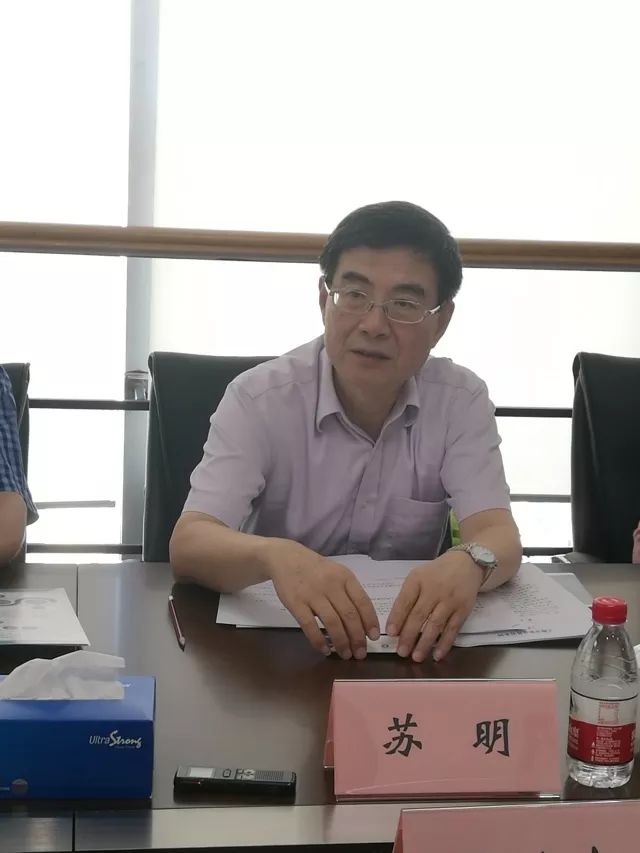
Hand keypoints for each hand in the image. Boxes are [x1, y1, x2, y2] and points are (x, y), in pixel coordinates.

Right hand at [264, 540, 379, 658]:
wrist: (286, 559)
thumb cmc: (316, 570)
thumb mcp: (337, 573)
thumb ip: (349, 593)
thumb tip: (363, 623)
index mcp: (345, 577)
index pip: (363, 602)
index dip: (370, 622)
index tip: (374, 637)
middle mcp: (331, 585)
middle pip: (349, 615)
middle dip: (357, 638)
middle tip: (360, 653)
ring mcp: (312, 594)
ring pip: (332, 622)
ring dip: (341, 642)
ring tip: (346, 655)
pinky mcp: (296, 603)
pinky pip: (310, 625)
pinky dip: (319, 640)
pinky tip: (325, 650)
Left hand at [386, 552, 482, 662]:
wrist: (466, 564)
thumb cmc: (436, 573)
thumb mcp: (418, 577)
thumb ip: (407, 597)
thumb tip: (396, 624)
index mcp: (418, 579)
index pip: (405, 600)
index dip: (397, 618)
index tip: (390, 633)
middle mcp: (434, 589)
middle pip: (419, 615)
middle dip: (409, 635)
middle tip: (401, 652)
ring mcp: (450, 600)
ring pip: (435, 624)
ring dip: (425, 643)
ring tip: (416, 656)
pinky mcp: (463, 609)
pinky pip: (453, 629)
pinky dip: (445, 643)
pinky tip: (437, 655)